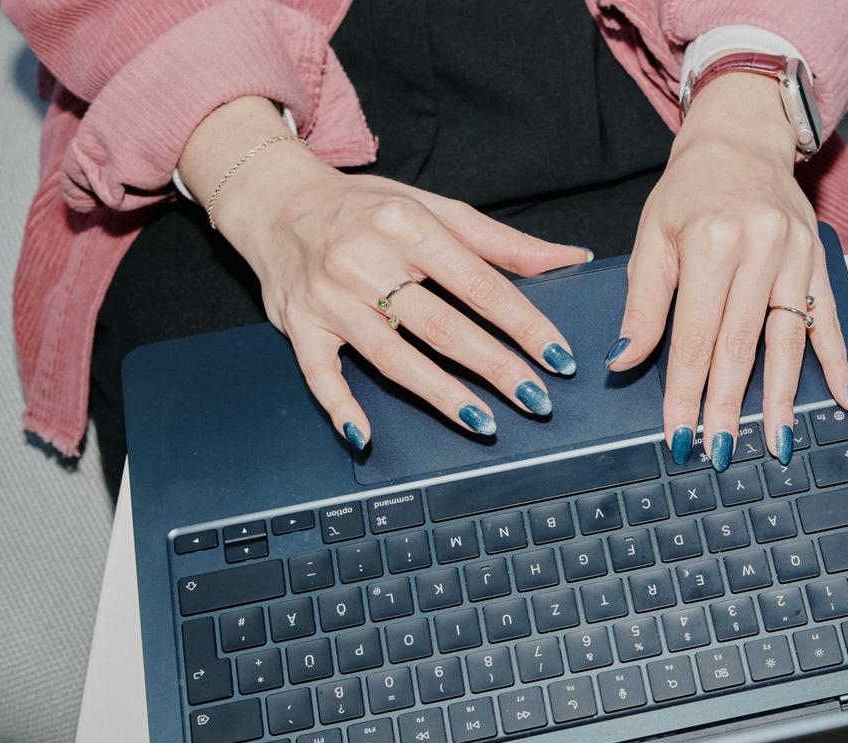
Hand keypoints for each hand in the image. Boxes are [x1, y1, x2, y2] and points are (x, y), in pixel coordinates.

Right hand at [179, 98, 589, 448]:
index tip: (559, 357)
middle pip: (442, 326)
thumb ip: (503, 242)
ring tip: (484, 422)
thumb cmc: (364, 207)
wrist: (275, 200)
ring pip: (392, 357)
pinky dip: (340, 406)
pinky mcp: (298, 325)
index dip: (524, 324)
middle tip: (537, 399)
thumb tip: (571, 258)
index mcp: (407, 225)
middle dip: (495, 367)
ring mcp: (329, 297)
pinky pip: (319, 374)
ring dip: (441, 395)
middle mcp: (365, 260)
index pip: (479, 284)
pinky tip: (367, 436)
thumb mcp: (434, 208)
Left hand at [606, 73, 847, 470]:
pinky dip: (836, 361)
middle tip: (721, 452)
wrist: (740, 139)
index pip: (695, 336)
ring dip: (782, 398)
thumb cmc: (690, 190)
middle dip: (729, 406)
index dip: (687, 391)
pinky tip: (843, 399)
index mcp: (712, 242)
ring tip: (776, 442)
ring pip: (787, 340)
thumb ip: (643, 303)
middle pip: (741, 346)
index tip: (679, 434)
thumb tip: (623, 360)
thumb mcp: (652, 236)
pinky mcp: (819, 260)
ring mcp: (796, 255)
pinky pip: (829, 319)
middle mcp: (760, 248)